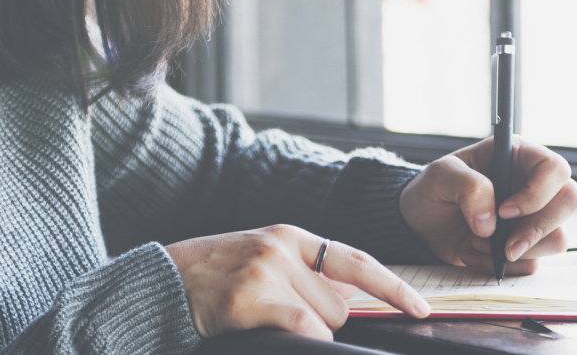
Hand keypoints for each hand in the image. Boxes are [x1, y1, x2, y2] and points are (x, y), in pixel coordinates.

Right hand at [165, 225, 430, 339]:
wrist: (155, 285)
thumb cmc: (210, 280)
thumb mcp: (260, 261)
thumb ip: (304, 275)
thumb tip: (350, 301)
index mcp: (290, 237)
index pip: (356, 261)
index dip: (393, 286)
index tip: (422, 308)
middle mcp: (282, 248)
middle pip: (340, 305)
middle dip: (320, 322)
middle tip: (275, 317)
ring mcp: (266, 271)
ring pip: (324, 322)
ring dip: (303, 333)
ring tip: (260, 321)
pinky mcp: (249, 298)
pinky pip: (304, 329)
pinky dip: (303, 340)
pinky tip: (271, 334)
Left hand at [399, 136, 576, 274]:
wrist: (420, 223)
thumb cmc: (433, 189)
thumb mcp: (440, 176)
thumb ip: (468, 188)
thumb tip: (491, 223)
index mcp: (520, 157)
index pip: (555, 169)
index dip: (538, 193)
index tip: (505, 212)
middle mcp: (535, 185)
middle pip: (571, 202)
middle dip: (540, 228)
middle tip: (505, 245)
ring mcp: (534, 218)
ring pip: (559, 238)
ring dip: (518, 251)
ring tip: (476, 244)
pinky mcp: (526, 246)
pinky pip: (533, 264)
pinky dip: (502, 268)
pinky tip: (473, 255)